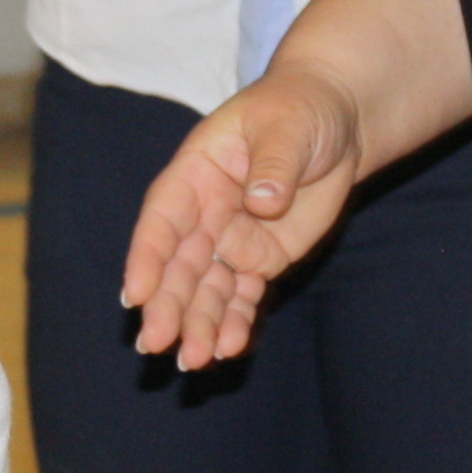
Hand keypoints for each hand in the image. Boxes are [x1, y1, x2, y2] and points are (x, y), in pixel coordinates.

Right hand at [122, 65, 368, 368]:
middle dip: (166, 304)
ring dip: (197, 324)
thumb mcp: (288, 125)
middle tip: (157, 344)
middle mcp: (205, 212)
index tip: (135, 293)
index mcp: (196, 171)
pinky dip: (235, 322)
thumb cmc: (301, 110)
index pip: (163, 217)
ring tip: (193, 362)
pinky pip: (242, 296)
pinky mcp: (261, 259)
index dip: (147, 256)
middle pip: (178, 264)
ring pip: (206, 289)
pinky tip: (229, 349)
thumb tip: (261, 201)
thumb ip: (274, 163)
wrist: (336, 121)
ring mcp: (231, 240)